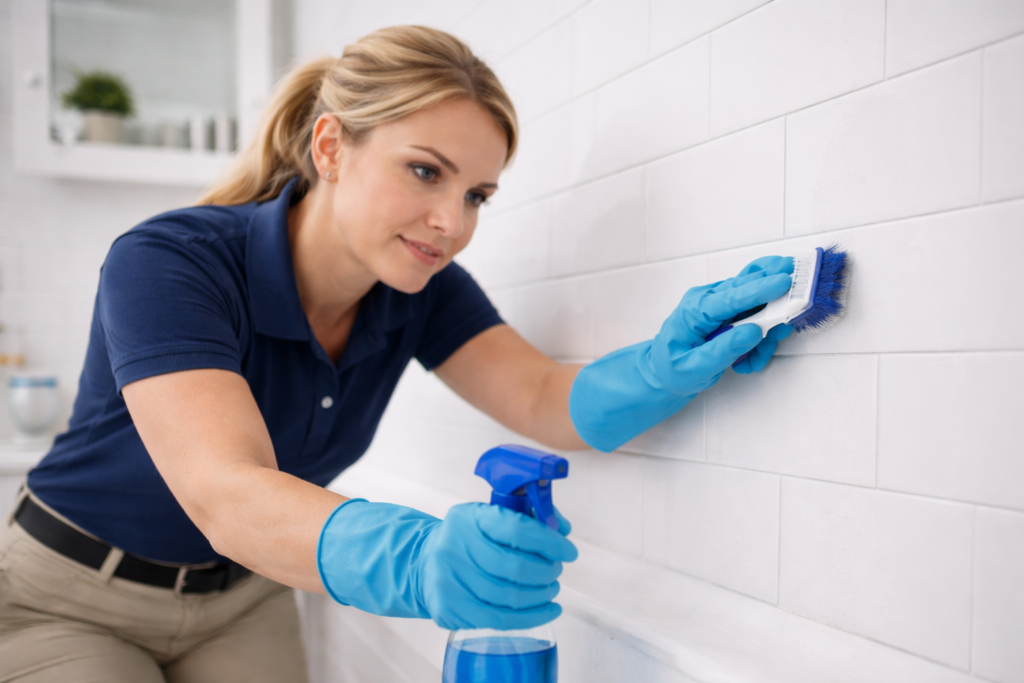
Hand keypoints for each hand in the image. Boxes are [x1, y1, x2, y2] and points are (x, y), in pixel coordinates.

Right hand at [317, 500, 577, 630]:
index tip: (568, 551)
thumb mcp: (490, 517)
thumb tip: (562, 529)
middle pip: (514, 567)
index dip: (548, 542)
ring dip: (541, 595)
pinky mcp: (449, 606)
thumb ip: (528, 516)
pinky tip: (548, 610)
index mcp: (469, 518)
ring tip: (551, 589)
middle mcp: (455, 546)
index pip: (515, 528)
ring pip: (509, 596)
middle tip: (557, 571)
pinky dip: (531, 617)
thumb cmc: (468, 538)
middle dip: (546, 571)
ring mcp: (449, 579)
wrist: (423, 561)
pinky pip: (499, 619)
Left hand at [569, 256, 792, 451]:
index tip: (786, 281)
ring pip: (758, 305)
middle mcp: (708, 299)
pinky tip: (751, 359)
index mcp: (694, 309)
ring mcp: (720, 303)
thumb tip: (753, 332)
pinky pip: (756, 317)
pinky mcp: (730, 311)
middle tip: (790, 318)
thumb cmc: (672, 370)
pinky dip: (761, 338)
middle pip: (749, 289)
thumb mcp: (694, 368)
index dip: (760, 288)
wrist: (661, 373)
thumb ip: (723, 350)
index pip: (732, 295)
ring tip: (754, 361)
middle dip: (775, 304)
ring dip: (766, 333)